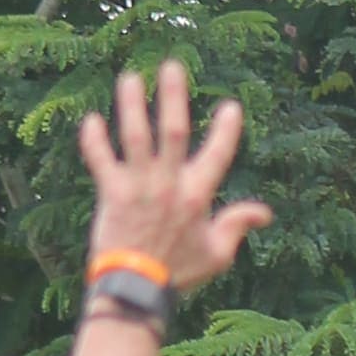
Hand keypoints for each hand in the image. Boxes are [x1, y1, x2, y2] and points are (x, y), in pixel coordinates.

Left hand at [78, 59, 267, 301]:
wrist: (136, 290)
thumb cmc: (177, 273)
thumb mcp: (217, 255)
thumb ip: (238, 226)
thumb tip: (265, 213)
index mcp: (197, 197)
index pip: (217, 155)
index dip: (226, 130)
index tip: (230, 106)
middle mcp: (169, 185)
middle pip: (173, 132)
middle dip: (173, 97)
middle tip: (172, 66)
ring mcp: (139, 188)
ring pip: (135, 138)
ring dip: (131, 106)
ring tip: (129, 78)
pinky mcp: (112, 194)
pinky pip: (100, 161)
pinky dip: (94, 141)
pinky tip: (91, 120)